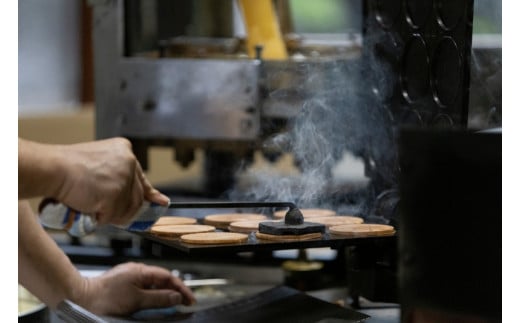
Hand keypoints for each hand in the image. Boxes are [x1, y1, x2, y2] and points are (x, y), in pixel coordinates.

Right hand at [54, 137, 168, 224]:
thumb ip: (118, 178)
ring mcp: (124, 178)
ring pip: (128, 209)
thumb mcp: (100, 166)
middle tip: (112, 214)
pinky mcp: (116, 194)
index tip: (160, 202)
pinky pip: (114, 216)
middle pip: (137, 197)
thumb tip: (139, 195)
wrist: (52, 168)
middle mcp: (129, 162)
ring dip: (112, 214)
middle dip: (126, 209)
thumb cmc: (67, 168)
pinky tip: (89, 207)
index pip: (142, 178)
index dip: (150, 193)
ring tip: (93, 206)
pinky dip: (101, 218)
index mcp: (125, 151)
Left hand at [78, 262, 195, 315]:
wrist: (80, 298)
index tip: (190, 300)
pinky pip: (143, 287)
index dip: (181, 288)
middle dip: (175, 291)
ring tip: (173, 305)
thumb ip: (158, 298)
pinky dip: (152, 294)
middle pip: (162, 279)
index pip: (168, 277)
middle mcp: (136, 270)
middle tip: (185, 303)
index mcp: (141, 271)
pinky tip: (154, 302)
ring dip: (164, 293)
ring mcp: (129, 276)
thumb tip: (176, 297)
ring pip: (153, 283)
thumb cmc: (105, 299)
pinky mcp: (122, 283)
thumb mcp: (136, 301)